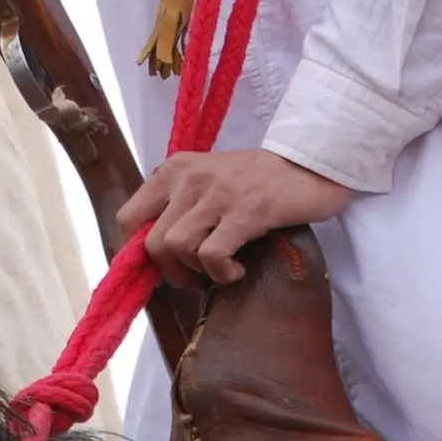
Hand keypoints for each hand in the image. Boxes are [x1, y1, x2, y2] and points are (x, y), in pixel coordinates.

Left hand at [116, 148, 352, 285]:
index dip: (138, 254)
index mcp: (174, 170)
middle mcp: (188, 178)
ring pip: (176, 248)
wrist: (312, 164)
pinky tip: (238, 270)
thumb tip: (159, 246)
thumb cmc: (264, 180)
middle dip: (171, 272)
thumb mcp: (212, 180)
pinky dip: (221, 273)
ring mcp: (217, 194)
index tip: (164, 267)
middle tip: (198, 276)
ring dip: (196, 273)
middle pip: (151, 242)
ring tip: (221, 270)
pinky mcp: (246, 211)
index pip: (128, 218)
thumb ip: (183, 201)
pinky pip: (212, 255)